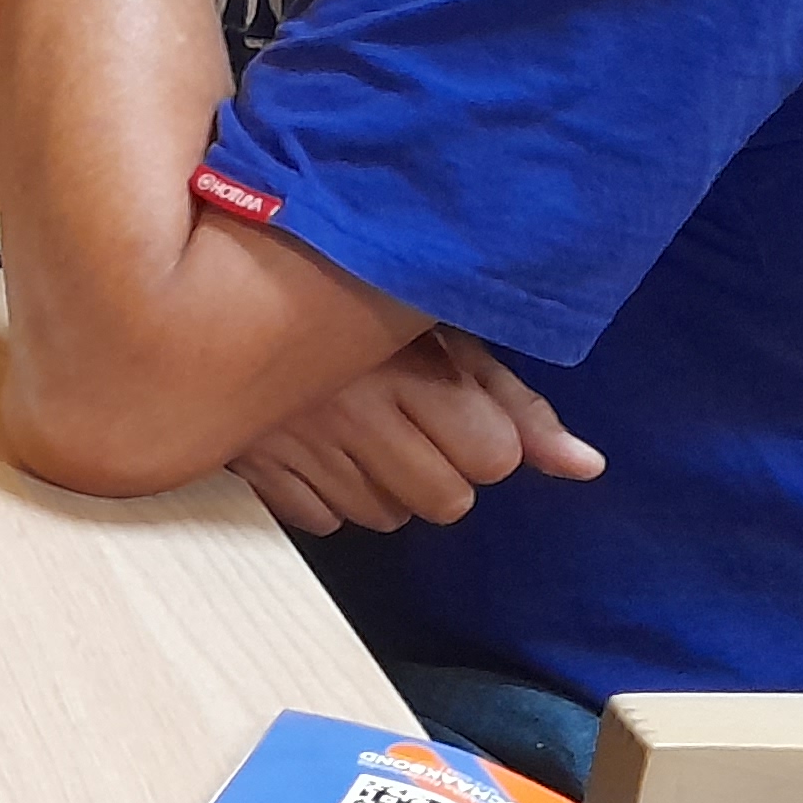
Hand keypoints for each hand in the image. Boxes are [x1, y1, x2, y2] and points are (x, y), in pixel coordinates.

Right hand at [225, 327, 603, 536]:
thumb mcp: (439, 328)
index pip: (494, 456)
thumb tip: (585, 468)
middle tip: (409, 420)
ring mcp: (300, 442)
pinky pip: (321, 520)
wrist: (217, 281)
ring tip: (363, 429)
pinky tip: (320, 447)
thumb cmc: (350, 297)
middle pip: (446, 500)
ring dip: (385, 484)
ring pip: (386, 517)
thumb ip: (512, 401)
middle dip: (441, 468)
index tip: (453, 402)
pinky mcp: (254, 465)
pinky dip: (326, 493)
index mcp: (408, 365)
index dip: (485, 437)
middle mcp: (355, 410)